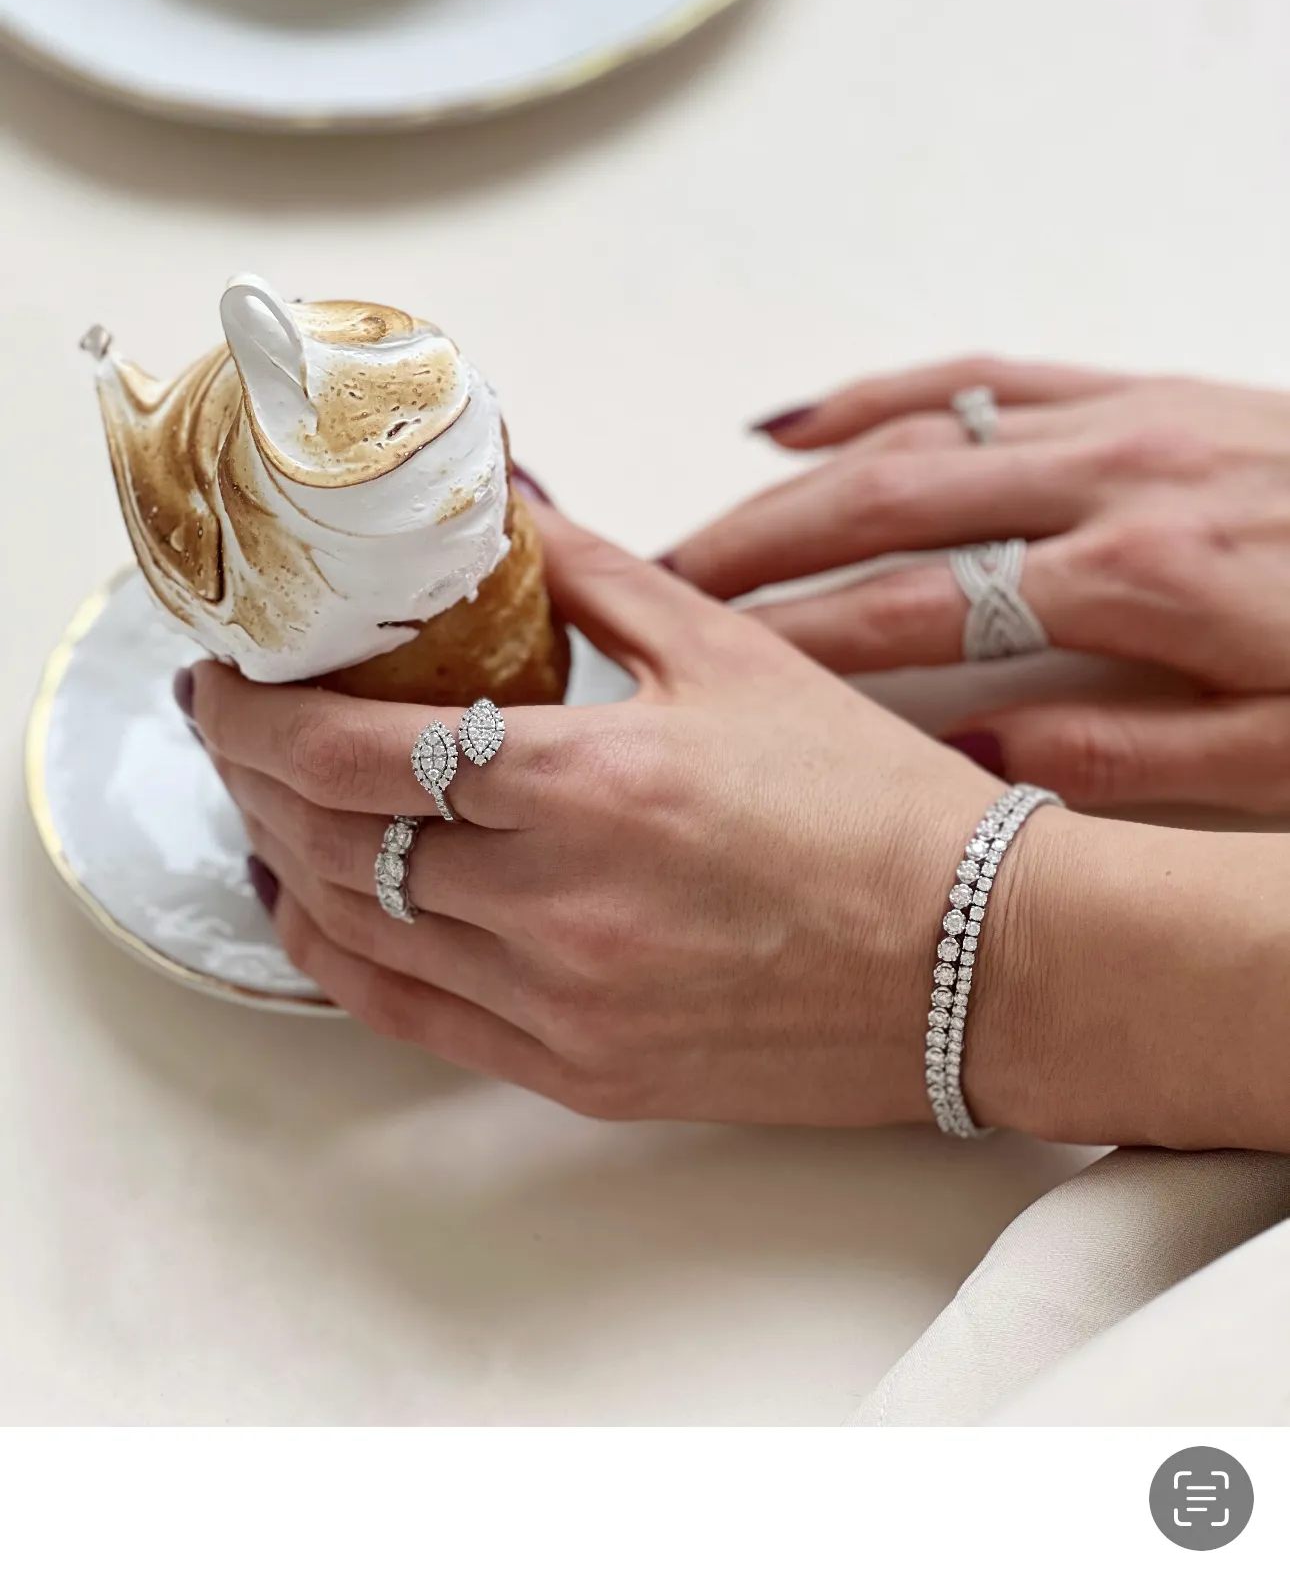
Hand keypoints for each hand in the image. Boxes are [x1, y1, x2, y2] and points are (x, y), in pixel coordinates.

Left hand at [194, 506, 1005, 1129]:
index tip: (224, 675)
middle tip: (236, 720)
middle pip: (333, 839)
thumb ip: (589, 575)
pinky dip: (341, 959)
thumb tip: (500, 503)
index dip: (256, 713)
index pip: (353, 751)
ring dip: (287, 858)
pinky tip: (317, 908)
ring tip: (269, 799)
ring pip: (357, 931)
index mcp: (590, 785)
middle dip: (254, 774)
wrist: (978, 962)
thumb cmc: (871, 806)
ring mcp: (561, 1004)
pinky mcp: (580, 1073)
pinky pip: (409, 1019)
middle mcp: (557, 905)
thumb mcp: (729, 654)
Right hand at [666, 360, 1289, 813]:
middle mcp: (1111, 480)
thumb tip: (969, 762)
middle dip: (751, 554)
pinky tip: (806, 422)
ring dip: (792, 483)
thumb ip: (1123, 760)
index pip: (914, 612)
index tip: (698, 670)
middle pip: (884, 508)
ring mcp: (1124, 422)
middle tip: (642, 599)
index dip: (790, 642)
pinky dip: (883, 397)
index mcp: (1138, 581)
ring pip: (915, 435)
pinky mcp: (1146, 392)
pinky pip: (982, 379)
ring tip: (690, 533)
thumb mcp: (1281, 757)